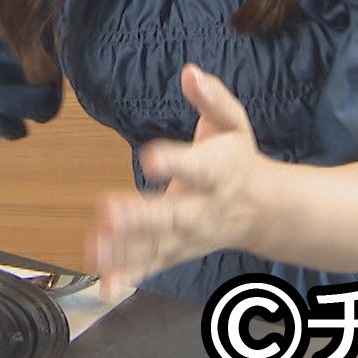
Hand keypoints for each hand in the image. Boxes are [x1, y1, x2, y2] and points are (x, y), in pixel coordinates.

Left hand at [87, 64, 272, 302]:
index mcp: (219, 171)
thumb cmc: (238, 158)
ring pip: (158, 245)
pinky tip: (104, 285)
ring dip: (126, 250)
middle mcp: (204, 209)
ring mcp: (189, 237)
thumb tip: (190, 72)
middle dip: (142, 217)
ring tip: (94, 250)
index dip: (175, 161)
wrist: (263, 210)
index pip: (197, 167)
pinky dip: (130, 277)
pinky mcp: (176, 252)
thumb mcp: (233, 123)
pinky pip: (153, 266)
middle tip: (109, 212)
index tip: (149, 157)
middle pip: (174, 216)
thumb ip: (213, 98)